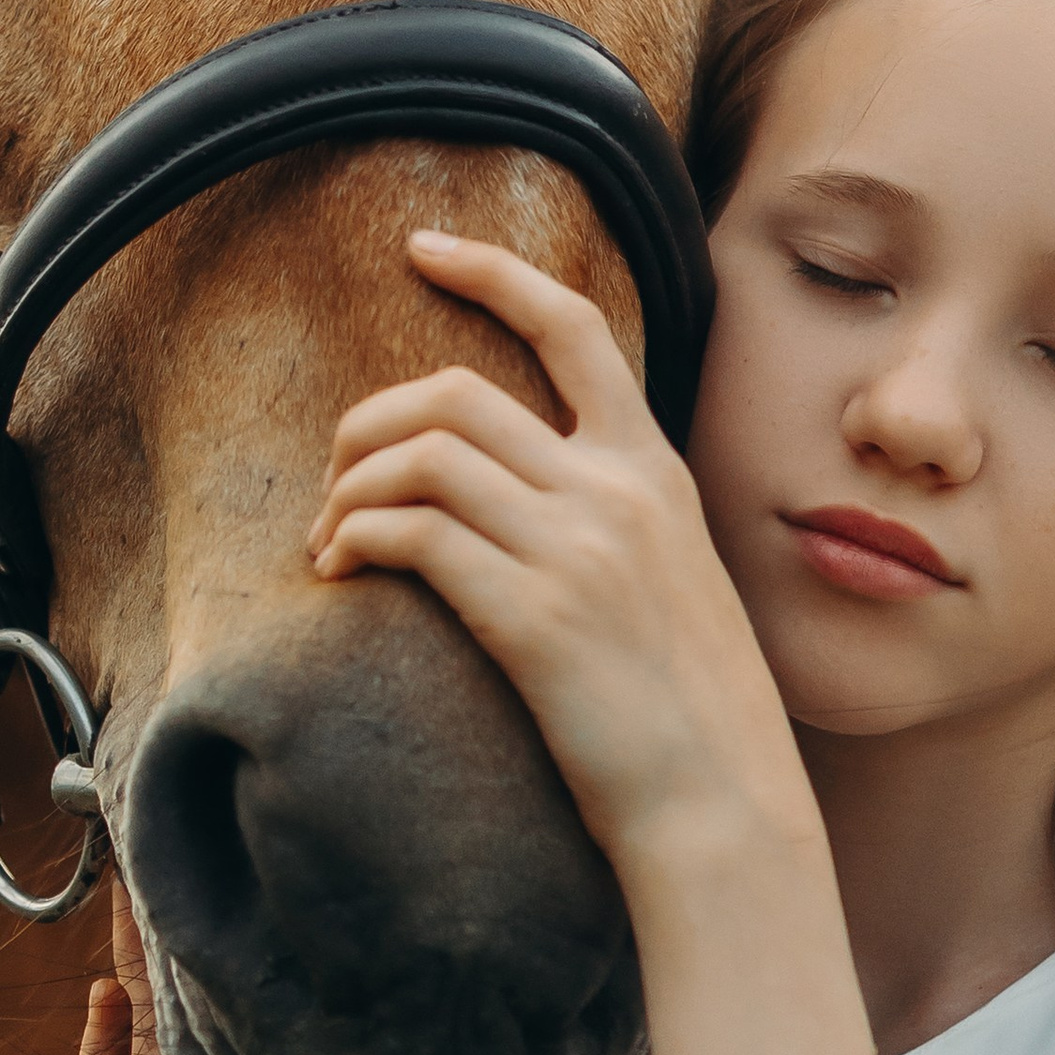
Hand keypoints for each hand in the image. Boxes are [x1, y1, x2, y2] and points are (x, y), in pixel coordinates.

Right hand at [80, 882, 509, 1054]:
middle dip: (175, 925)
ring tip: (125, 895)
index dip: (248, 922)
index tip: (250, 844)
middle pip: (195, 1008)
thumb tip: (514, 966)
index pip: (266, 997)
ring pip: (146, 1054)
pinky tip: (103, 1007)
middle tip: (162, 839)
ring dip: (128, 973)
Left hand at [305, 231, 814, 885]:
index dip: (489, 273)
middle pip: (456, 391)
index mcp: (653, 472)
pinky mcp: (533, 616)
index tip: (422, 249)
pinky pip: (414, 534)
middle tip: (338, 476)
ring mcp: (576, 550)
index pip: (573, 327)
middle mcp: (615, 493)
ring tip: (330, 538)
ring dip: (350, 490)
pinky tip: (341, 572)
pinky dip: (358, 539)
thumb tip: (522, 497)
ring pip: (421, 458)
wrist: (724, 806)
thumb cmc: (690, 713)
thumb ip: (613, 521)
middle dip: (369, 420)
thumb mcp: (674, 581)